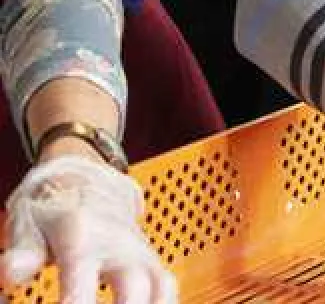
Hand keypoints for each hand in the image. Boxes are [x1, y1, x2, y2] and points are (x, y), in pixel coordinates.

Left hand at [2, 156, 176, 303]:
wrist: (88, 177)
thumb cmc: (54, 204)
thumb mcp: (28, 222)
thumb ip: (23, 251)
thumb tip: (11, 273)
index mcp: (82, 237)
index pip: (82, 283)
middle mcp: (117, 245)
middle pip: (134, 289)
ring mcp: (137, 252)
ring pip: (158, 287)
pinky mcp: (149, 260)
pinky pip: (166, 285)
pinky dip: (163, 302)